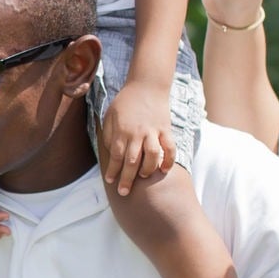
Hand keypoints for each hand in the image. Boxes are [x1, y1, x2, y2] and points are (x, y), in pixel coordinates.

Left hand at [98, 77, 176, 199]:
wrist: (146, 85)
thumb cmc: (125, 101)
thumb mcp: (110, 115)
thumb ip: (108, 135)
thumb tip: (109, 152)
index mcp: (121, 131)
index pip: (115, 156)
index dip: (113, 170)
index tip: (111, 181)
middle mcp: (137, 134)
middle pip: (132, 161)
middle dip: (127, 179)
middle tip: (123, 192)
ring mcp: (153, 132)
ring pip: (151, 157)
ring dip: (147, 170)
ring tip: (143, 177)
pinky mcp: (166, 130)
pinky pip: (170, 148)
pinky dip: (169, 160)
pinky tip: (165, 170)